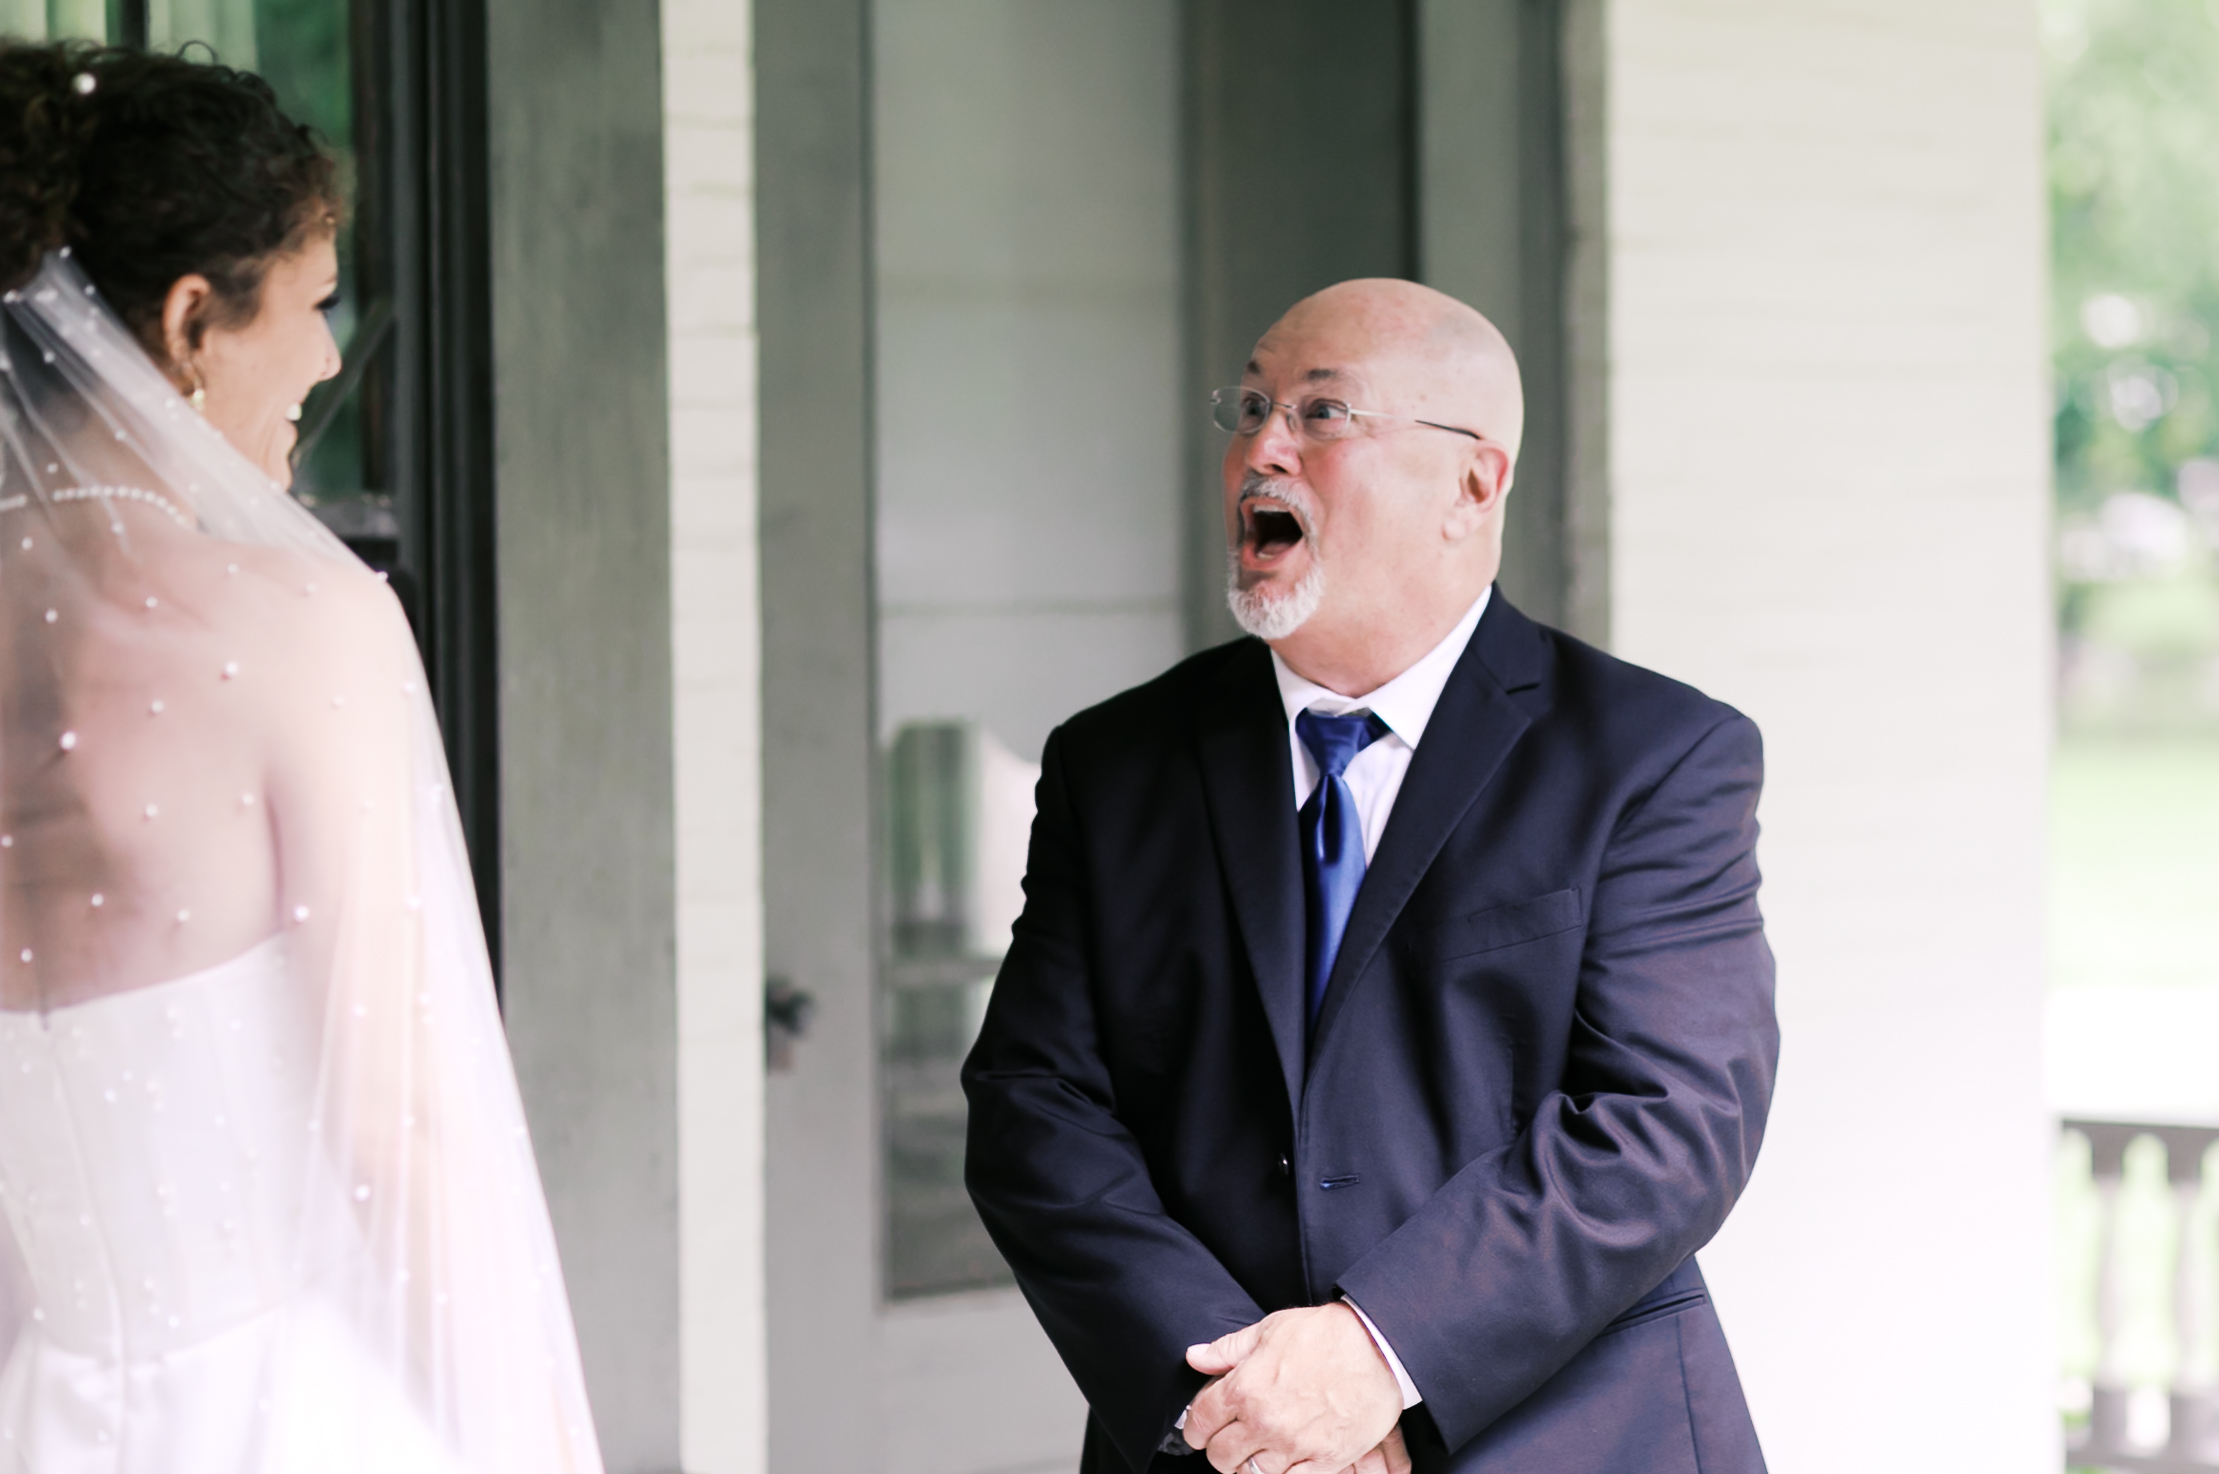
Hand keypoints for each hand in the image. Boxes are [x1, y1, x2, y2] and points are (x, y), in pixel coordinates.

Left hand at [1180, 1303, 1401, 1472]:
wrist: (1377, 1346)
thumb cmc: (1324, 1335)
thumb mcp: (1269, 1330)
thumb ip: (1227, 1350)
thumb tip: (1195, 1356)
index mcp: (1245, 1388)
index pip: (1201, 1422)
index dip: (1196, 1427)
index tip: (1202, 1427)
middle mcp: (1264, 1422)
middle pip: (1221, 1456)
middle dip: (1220, 1449)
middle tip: (1230, 1439)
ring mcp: (1294, 1445)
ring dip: (1250, 1465)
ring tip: (1258, 1450)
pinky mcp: (1325, 1460)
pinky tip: (1284, 1462)